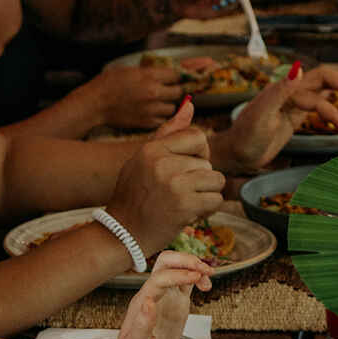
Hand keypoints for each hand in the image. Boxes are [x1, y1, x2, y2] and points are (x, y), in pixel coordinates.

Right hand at [94, 61, 184, 130]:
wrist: (94, 104)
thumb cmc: (107, 84)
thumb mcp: (129, 69)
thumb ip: (148, 71)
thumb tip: (164, 71)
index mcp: (149, 76)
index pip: (176, 75)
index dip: (176, 76)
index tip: (173, 78)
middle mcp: (154, 92)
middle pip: (179, 91)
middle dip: (175, 90)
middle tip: (168, 90)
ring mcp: (151, 109)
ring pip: (173, 107)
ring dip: (168, 105)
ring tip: (159, 102)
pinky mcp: (146, 122)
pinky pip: (163, 120)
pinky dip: (160, 117)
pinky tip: (152, 112)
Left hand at [102, 249, 214, 338]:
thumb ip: (142, 326)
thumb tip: (149, 302)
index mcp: (143, 303)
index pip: (161, 277)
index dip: (180, 274)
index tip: (197, 278)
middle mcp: (154, 295)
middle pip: (167, 262)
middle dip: (187, 261)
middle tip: (204, 270)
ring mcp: (164, 298)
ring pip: (177, 268)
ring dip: (194, 266)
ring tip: (208, 277)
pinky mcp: (174, 304)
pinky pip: (186, 283)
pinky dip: (198, 278)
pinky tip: (206, 286)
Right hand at [105, 102, 226, 256]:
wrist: (121, 235)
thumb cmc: (134, 195)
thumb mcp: (144, 159)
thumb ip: (168, 132)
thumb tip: (190, 104)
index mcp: (152, 149)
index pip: (197, 136)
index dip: (200, 153)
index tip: (189, 168)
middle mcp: (163, 163)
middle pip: (207, 162)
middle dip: (200, 179)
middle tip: (179, 193)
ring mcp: (174, 184)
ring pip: (216, 179)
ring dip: (206, 194)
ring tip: (185, 202)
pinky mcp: (184, 205)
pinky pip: (216, 199)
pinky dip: (207, 209)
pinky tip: (190, 214)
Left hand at [213, 65, 337, 173]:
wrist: (236, 154)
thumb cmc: (245, 136)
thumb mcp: (262, 114)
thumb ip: (280, 90)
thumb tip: (298, 68)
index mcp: (287, 87)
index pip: (322, 79)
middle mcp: (293, 91)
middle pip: (328, 81)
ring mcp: (295, 104)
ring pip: (327, 93)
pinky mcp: (296, 116)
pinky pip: (321, 108)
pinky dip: (337, 112)